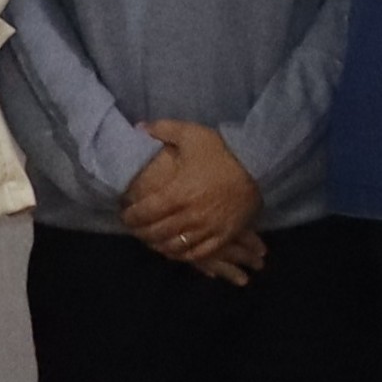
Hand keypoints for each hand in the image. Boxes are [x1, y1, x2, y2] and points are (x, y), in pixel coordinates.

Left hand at [124, 121, 262, 276]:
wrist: (258, 165)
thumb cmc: (222, 152)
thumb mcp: (191, 134)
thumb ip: (162, 130)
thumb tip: (139, 128)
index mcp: (177, 193)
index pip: (144, 213)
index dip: (130, 217)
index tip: (124, 216)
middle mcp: (189, 216)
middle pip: (156, 233)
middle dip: (141, 232)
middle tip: (136, 229)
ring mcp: (207, 229)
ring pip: (175, 246)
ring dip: (160, 245)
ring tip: (153, 240)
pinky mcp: (223, 236)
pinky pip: (199, 253)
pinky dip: (184, 254)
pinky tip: (177, 249)